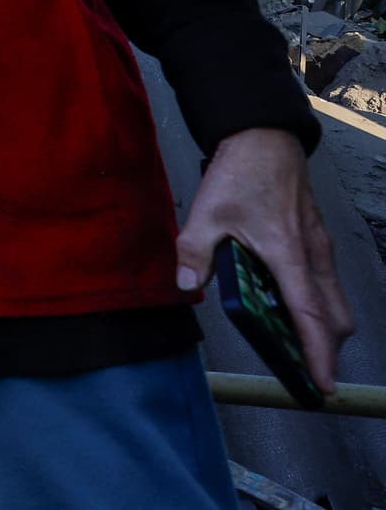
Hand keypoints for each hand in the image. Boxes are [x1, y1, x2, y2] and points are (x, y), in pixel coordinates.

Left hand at [175, 127, 354, 395]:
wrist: (265, 137)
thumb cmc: (241, 172)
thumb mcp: (206, 212)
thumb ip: (194, 251)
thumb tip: (185, 286)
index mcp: (289, 254)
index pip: (310, 315)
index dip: (317, 354)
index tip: (320, 383)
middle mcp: (313, 256)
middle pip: (334, 317)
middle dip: (323, 348)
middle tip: (302, 370)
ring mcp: (319, 248)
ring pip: (334, 301)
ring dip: (321, 327)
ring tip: (293, 344)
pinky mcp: (317, 241)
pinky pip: (325, 283)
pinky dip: (317, 304)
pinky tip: (287, 305)